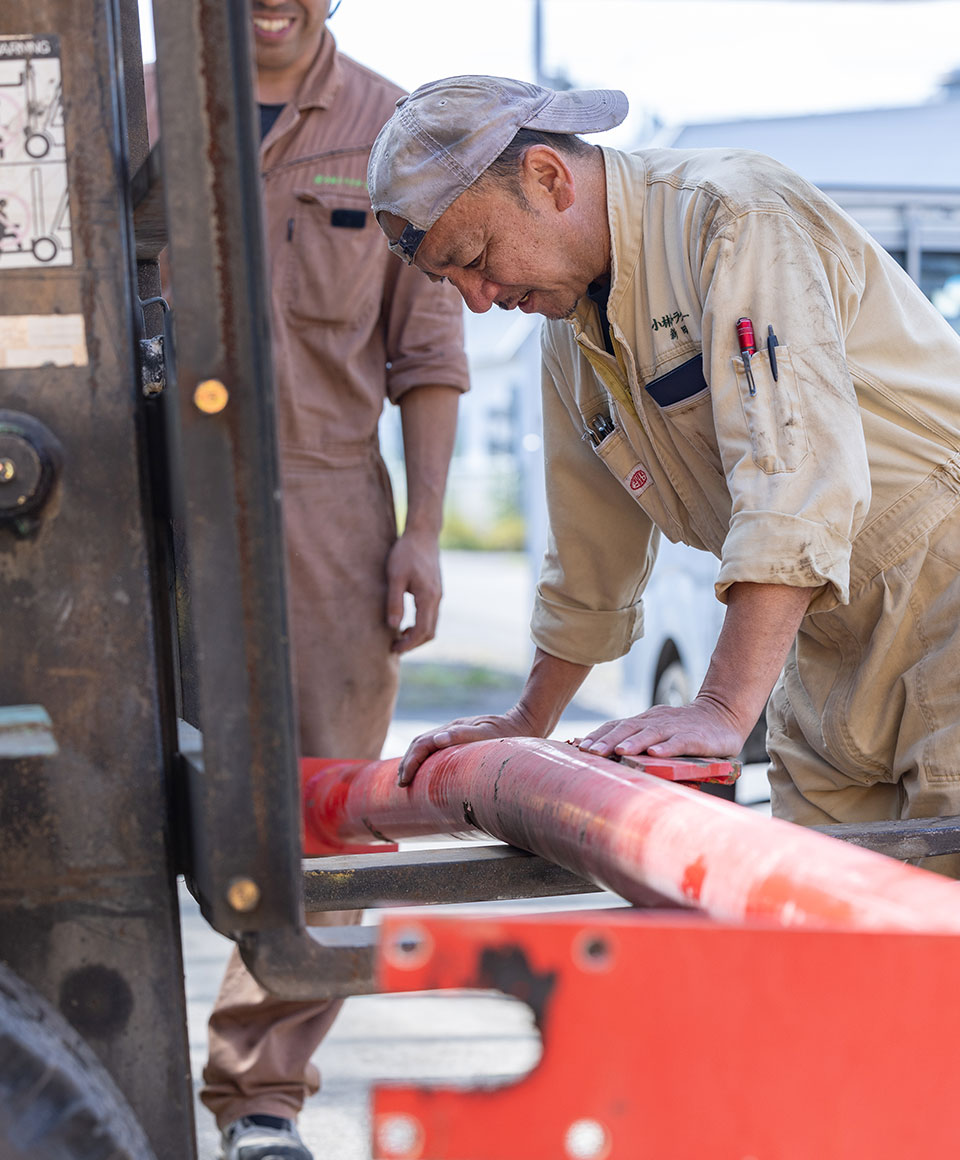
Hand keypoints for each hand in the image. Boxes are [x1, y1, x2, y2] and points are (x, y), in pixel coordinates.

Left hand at [385, 531, 440, 653]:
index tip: (393, 648)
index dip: (408, 644)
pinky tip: (406, 622)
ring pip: (432, 624)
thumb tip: (393, 626)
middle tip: (394, 647)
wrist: (423, 534)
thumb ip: (395, 602)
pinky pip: (431, 615)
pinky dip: (421, 624)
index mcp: (428, 597)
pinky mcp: (436, 591)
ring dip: (417, 635)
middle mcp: (437, 599)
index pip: (422, 631)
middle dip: (414, 643)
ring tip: (398, 637)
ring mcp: (438, 595)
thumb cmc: (406, 552)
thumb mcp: (395, 576)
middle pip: (430, 632)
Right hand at [397, 705, 537, 785]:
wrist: (526, 723)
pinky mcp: (462, 739)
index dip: (410, 763)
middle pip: (420, 743)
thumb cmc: (508, 734)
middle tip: (402, 784)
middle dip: (407, 762)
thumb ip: (463, 735)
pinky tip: (427, 772)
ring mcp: (456, 733)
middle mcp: (451, 729)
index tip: (404, 782)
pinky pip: (436, 749)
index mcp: (454, 728)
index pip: (422, 744)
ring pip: (426, 745)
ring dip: (414, 761)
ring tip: (408, 779)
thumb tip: (437, 738)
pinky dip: (425, 759)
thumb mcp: (488, 735)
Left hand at [574, 695, 748, 760]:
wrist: (724, 715)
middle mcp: (656, 721)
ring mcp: (675, 727)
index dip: (597, 735)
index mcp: (644, 721)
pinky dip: (667, 748)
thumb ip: (637, 740)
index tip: (578, 747)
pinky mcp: (695, 737)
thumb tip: (607, 757)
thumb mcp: (658, 732)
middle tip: (590, 752)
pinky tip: (656, 754)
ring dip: (633, 743)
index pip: (616, 725)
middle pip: (627, 728)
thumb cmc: (686, 729)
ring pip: (650, 734)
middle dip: (607, 740)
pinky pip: (679, 742)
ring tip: (619, 752)